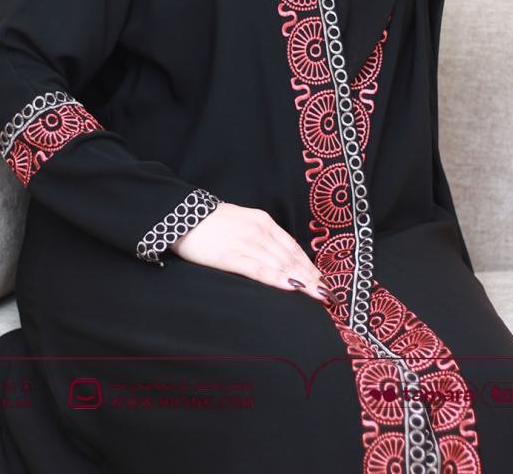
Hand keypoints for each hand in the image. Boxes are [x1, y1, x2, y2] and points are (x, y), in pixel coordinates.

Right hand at [169, 200, 342, 306]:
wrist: (184, 215)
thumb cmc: (213, 223)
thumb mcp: (243, 222)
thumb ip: (261, 237)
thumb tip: (279, 257)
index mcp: (263, 222)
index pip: (292, 246)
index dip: (309, 265)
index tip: (322, 281)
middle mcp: (259, 231)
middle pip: (290, 257)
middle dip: (311, 277)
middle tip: (328, 294)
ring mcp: (246, 243)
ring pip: (280, 264)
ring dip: (301, 281)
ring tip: (317, 296)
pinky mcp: (231, 256)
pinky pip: (258, 269)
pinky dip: (276, 278)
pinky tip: (291, 286)